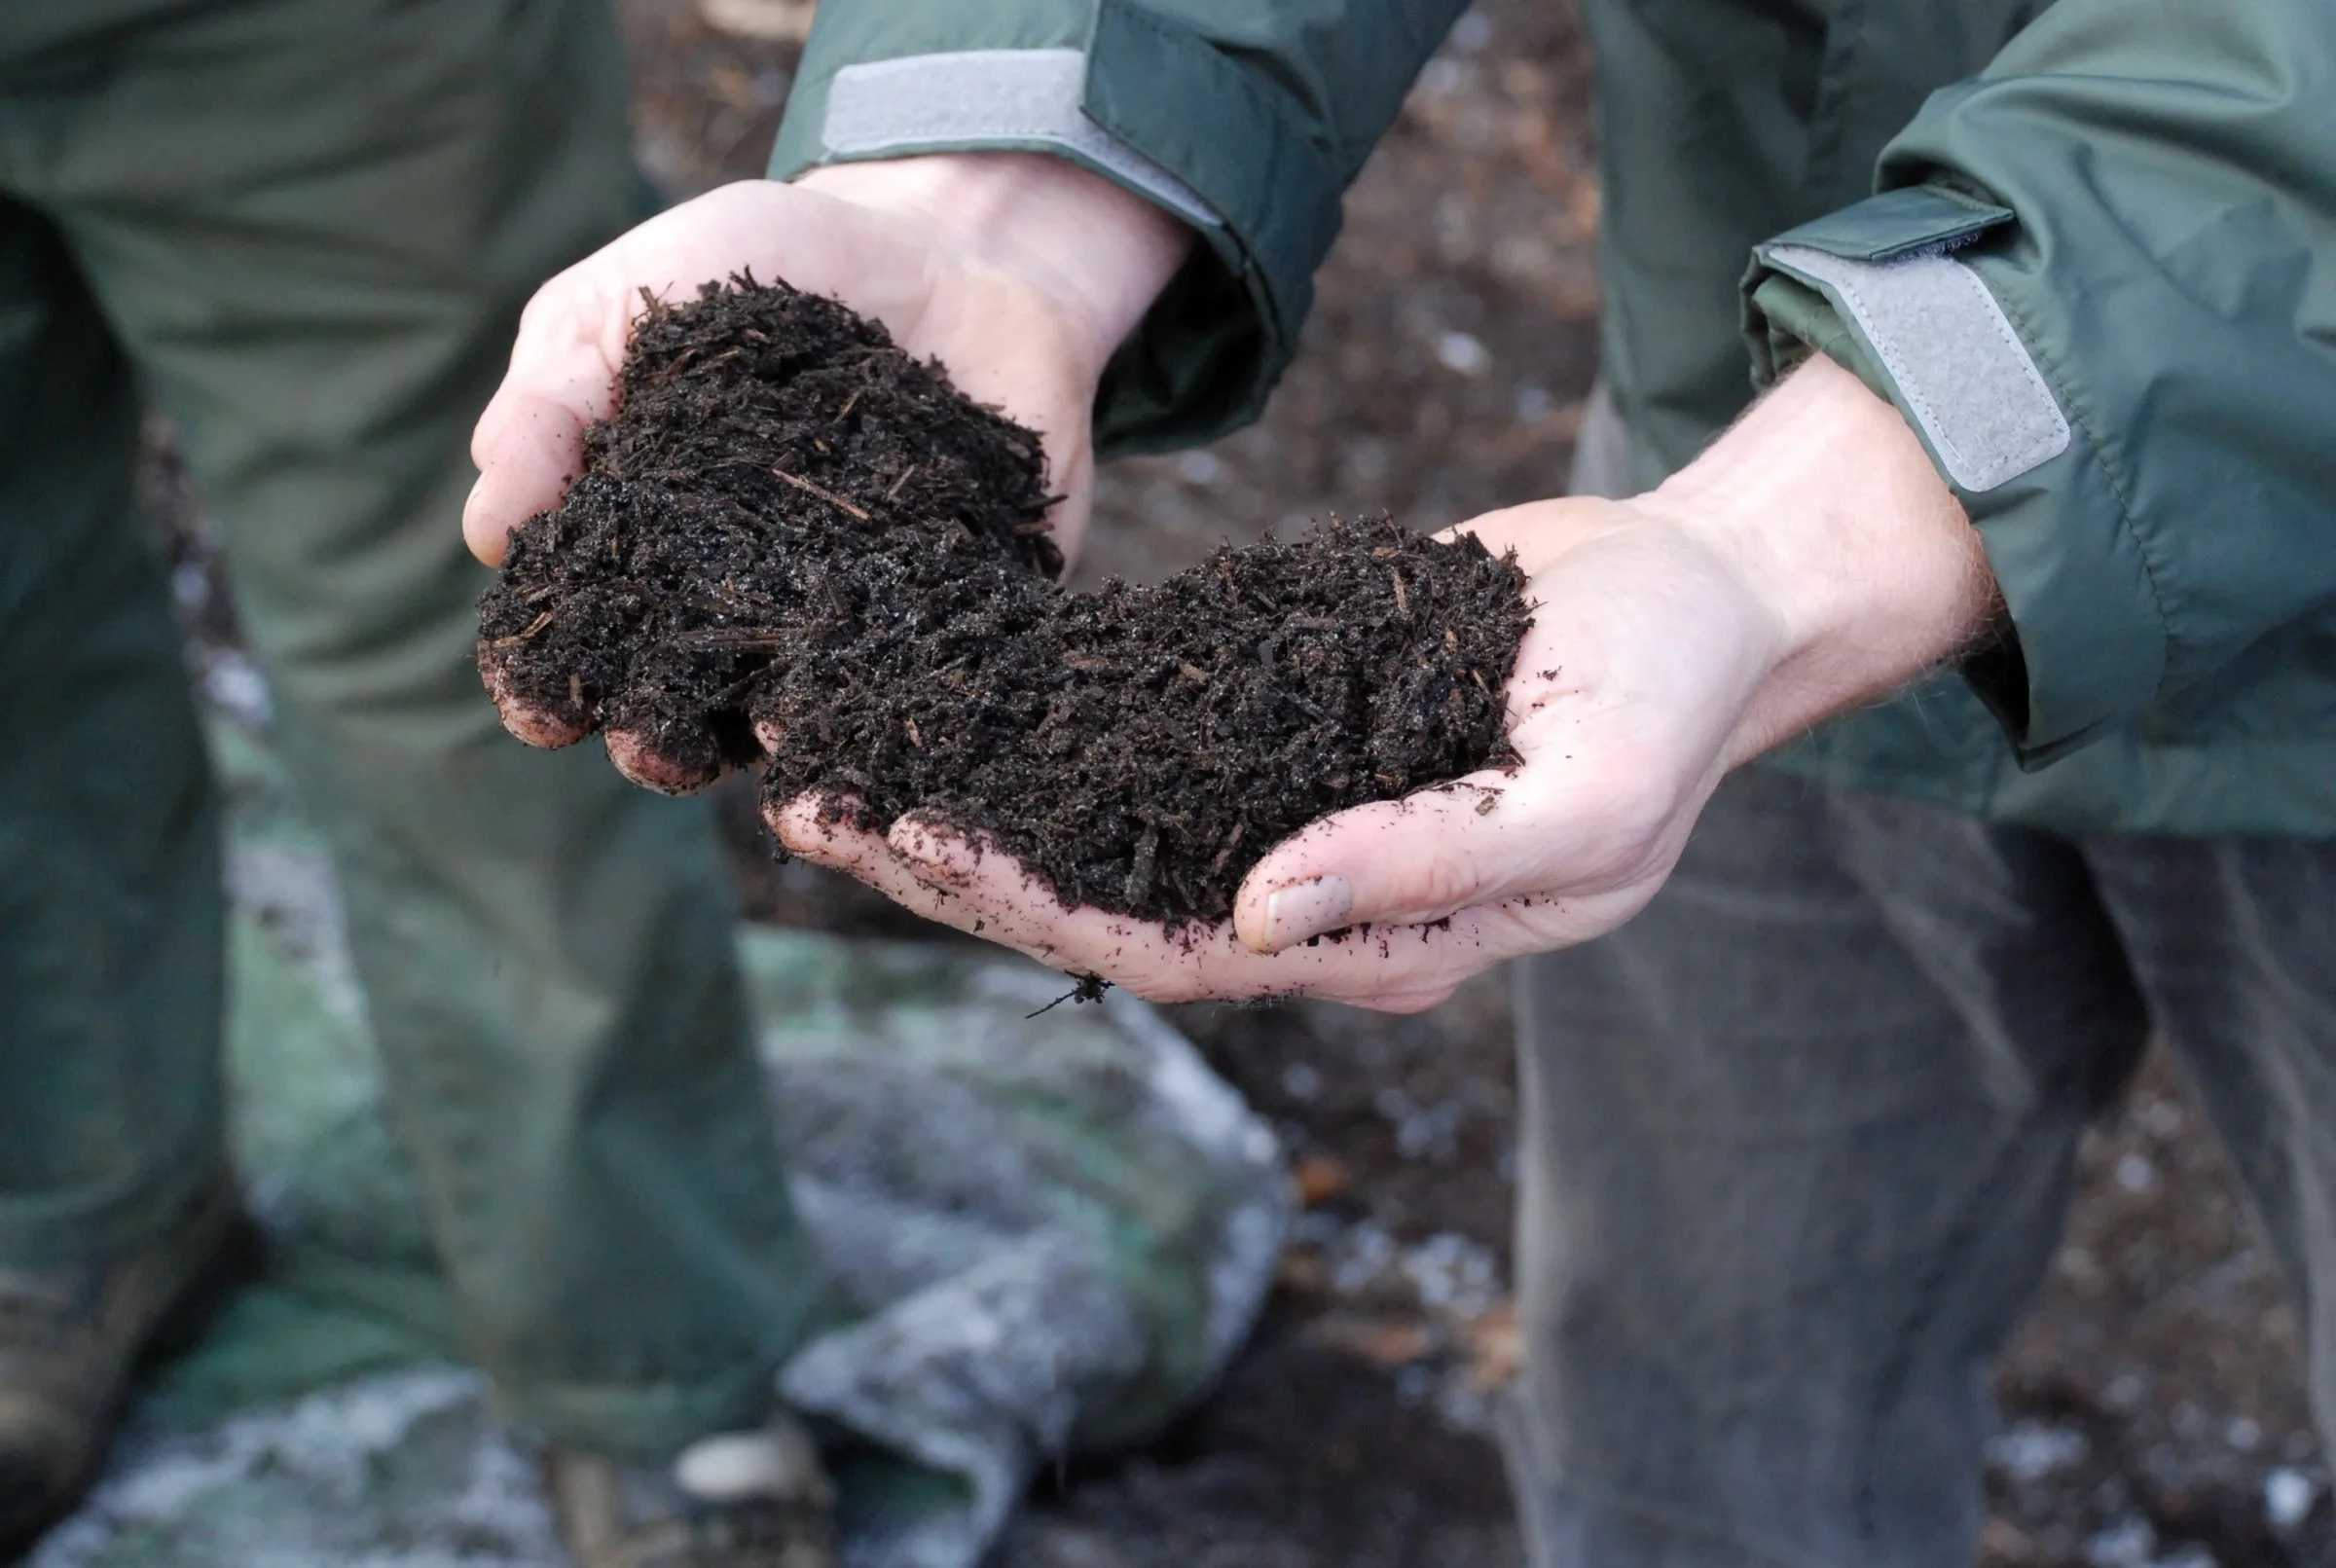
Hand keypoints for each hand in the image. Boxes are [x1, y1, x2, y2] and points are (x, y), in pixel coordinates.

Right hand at [467, 153, 1191, 783]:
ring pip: (808, 719)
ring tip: (782, 762)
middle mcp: (745, 606)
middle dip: (662, 744)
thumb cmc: (765, 267)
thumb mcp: (635, 300)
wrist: (950, 243)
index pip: (585, 644)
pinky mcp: (961, 610)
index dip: (550, 686)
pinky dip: (914, 702)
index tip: (540, 707)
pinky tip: (894, 714)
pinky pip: (934, 679)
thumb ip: (554, 401)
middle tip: (657, 747)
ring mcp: (854, 619)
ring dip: (789, 758)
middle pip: (687, 712)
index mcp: (645, 549)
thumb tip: (487, 532)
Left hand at [775, 355, 2001, 1010]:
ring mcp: (1293, 821)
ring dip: (972, 804)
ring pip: (1101, 834)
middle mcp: (1315, 904)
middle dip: (957, 870)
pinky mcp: (1284, 735)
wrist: (1702, 602)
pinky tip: (952, 696)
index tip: (914, 843)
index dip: (1037, 905)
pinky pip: (1141, 750)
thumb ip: (1432, 866)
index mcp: (1384, 946)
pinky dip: (1042, 734)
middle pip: (1103, 906)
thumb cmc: (1668, 701)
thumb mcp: (1586, 796)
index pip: (1172, 950)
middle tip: (813, 806)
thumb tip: (1261, 913)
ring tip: (838, 759)